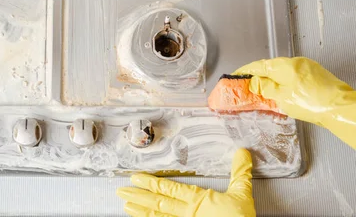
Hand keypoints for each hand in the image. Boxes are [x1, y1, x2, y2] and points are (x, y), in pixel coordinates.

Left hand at [117, 149, 254, 216]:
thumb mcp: (242, 193)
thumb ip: (239, 173)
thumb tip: (242, 153)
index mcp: (197, 200)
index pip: (168, 188)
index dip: (150, 182)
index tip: (135, 177)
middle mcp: (187, 213)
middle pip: (157, 202)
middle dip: (138, 195)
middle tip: (120, 190)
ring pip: (157, 216)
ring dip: (140, 211)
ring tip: (125, 205)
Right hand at [235, 57, 355, 148]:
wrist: (341, 108)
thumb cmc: (312, 103)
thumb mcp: (281, 98)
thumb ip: (264, 89)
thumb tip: (252, 83)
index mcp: (284, 65)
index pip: (258, 66)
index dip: (244, 72)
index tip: (233, 77)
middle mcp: (295, 62)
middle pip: (269, 68)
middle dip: (257, 78)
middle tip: (247, 89)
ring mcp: (306, 67)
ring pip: (281, 72)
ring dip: (271, 81)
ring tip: (263, 94)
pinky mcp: (314, 74)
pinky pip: (292, 76)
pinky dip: (283, 83)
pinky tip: (282, 94)